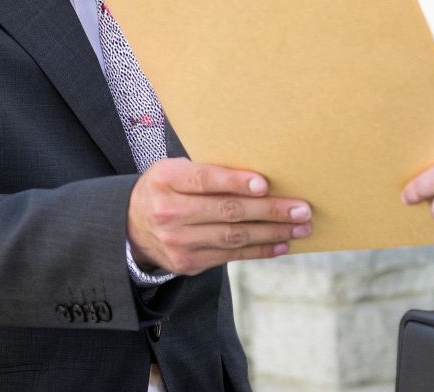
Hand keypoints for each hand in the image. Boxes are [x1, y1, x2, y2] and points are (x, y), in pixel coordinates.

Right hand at [128, 158, 312, 274]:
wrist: (131, 227)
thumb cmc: (166, 189)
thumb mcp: (174, 170)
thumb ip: (207, 171)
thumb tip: (260, 176)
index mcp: (166, 180)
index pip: (204, 179)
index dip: (235, 182)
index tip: (265, 184)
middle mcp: (169, 212)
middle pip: (226, 211)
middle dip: (269, 210)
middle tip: (302, 209)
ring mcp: (178, 242)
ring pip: (233, 237)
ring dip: (272, 232)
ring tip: (300, 227)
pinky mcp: (188, 263)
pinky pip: (230, 256)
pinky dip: (259, 250)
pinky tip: (281, 244)